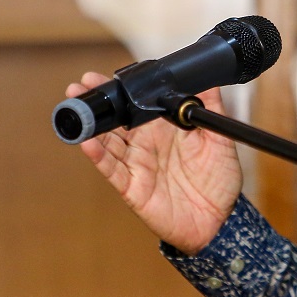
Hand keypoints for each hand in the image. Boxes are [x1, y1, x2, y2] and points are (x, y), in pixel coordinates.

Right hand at [65, 72, 241, 255]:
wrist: (220, 220)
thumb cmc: (218, 180)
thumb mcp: (219, 138)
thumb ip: (210, 106)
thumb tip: (208, 76)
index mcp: (163, 128)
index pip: (136, 103)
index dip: (119, 89)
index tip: (104, 75)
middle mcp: (145, 143)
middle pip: (115, 119)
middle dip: (96, 101)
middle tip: (80, 84)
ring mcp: (136, 164)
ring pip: (107, 141)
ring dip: (91, 125)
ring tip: (77, 106)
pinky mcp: (132, 187)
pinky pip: (112, 170)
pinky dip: (98, 157)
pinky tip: (88, 143)